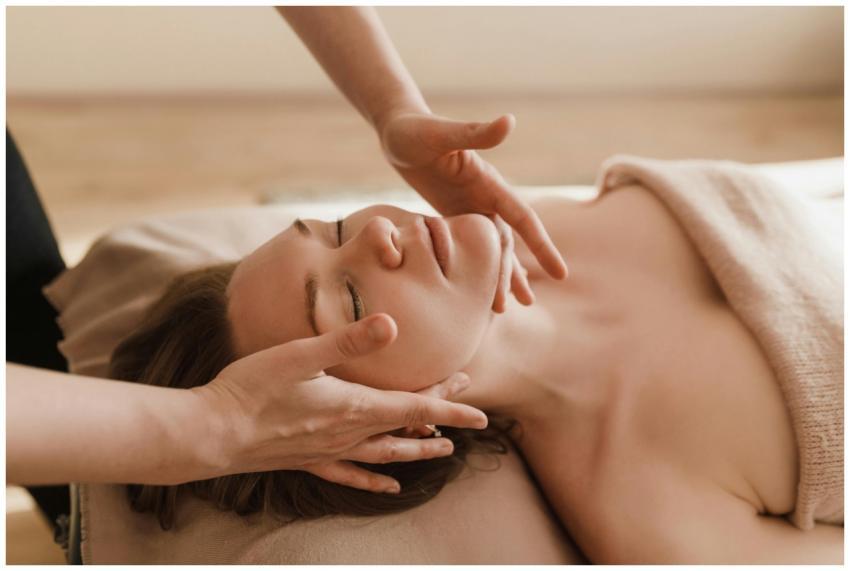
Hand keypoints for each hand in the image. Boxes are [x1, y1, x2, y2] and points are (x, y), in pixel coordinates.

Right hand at [194, 313, 487, 493]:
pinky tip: (389, 485)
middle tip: (469, 410)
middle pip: (406, 426)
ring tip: (444, 451)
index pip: (415, 407)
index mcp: (352, 406)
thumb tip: (392, 325)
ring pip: (387, 453)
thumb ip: (348, 342)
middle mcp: (347, 434)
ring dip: (418, 449)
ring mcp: (328, 451)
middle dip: (441, 418)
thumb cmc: (251, 389)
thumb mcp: (300, 355)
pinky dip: (374, 478)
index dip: (451, 408)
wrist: (210, 434)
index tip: (482, 413)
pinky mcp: (308, 460)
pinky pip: (351, 474)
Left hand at [378, 111, 566, 310]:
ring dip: (499, 275)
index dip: (542, 246)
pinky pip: (468, 247)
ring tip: (507, 308)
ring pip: (490, 249)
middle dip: (513, 274)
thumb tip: (510, 121)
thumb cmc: (415, 130)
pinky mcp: (451, 213)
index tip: (561, 273)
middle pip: (505, 243)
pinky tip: (475, 288)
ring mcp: (469, 206)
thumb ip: (474, 132)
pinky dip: (475, 266)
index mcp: (488, 182)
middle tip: (521, 305)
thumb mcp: (441, 134)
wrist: (396, 129)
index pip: (523, 218)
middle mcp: (484, 197)